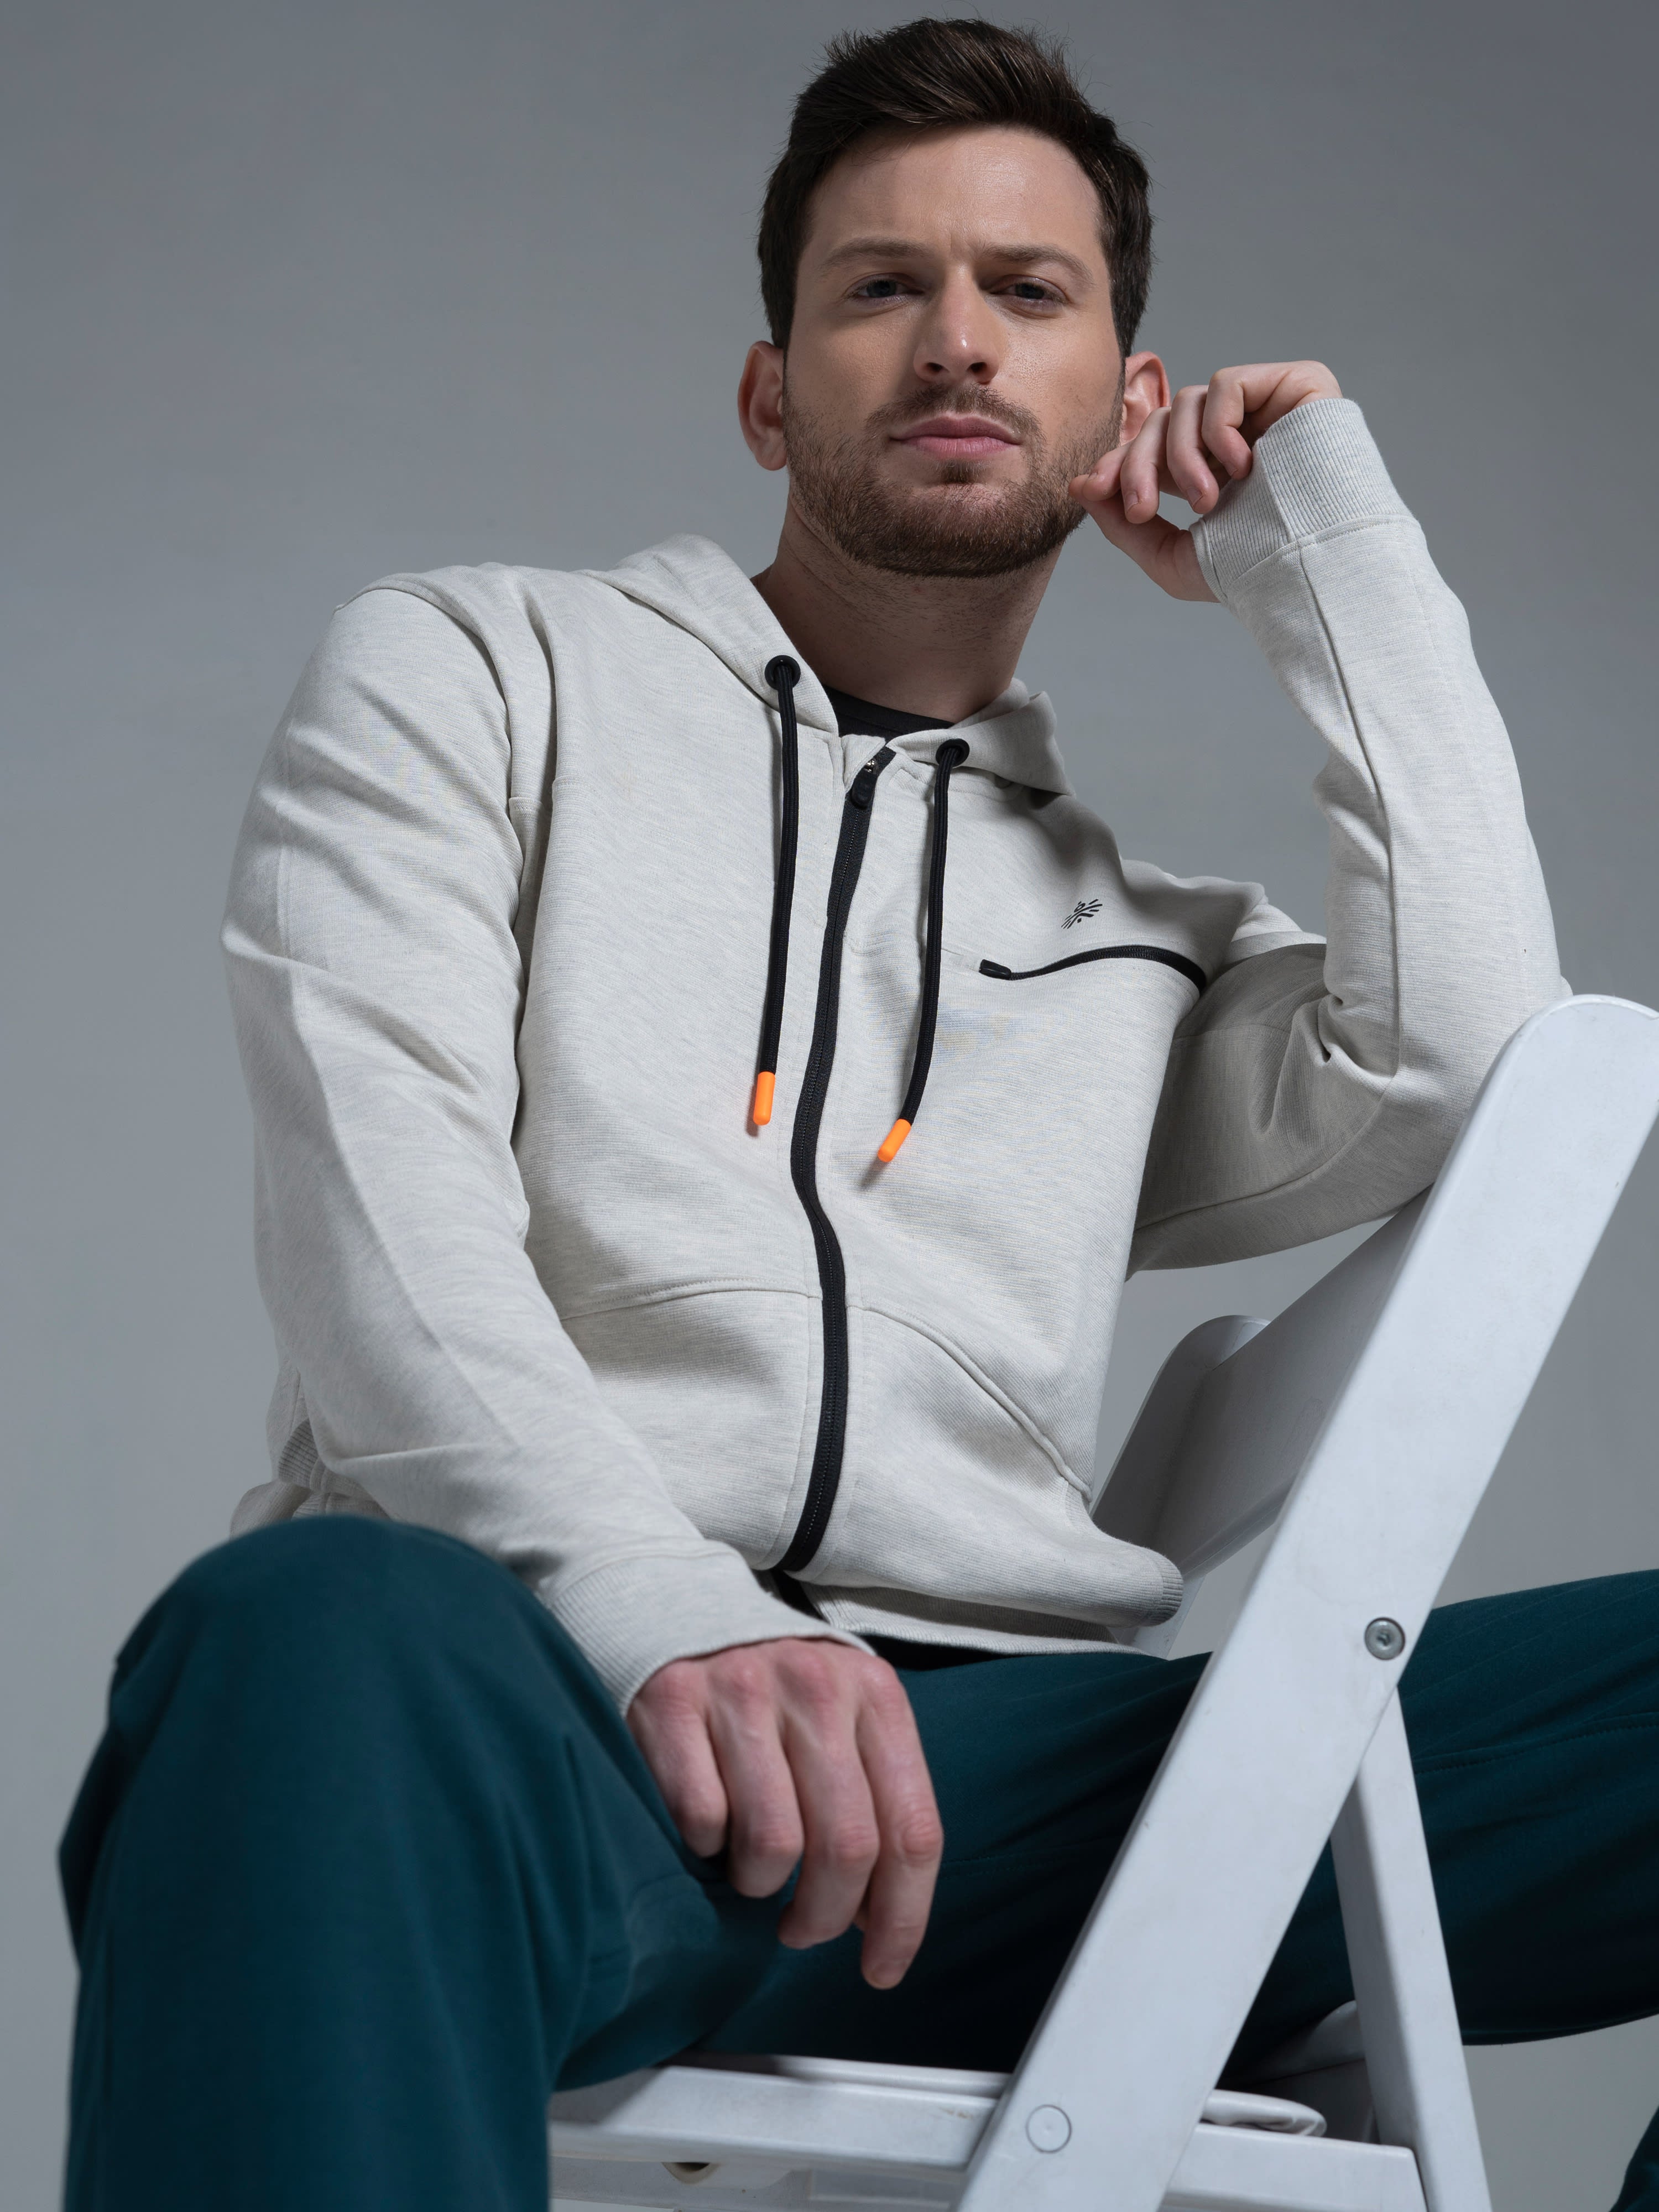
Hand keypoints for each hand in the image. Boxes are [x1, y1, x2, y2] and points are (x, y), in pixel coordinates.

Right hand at [629, 1637, 943, 1988]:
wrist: (673, 1601)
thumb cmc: (770, 1688)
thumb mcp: (841, 1715)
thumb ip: (870, 1797)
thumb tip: (875, 1914)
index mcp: (875, 1695)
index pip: (911, 1829)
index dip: (903, 1918)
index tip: (880, 1968)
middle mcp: (816, 1687)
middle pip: (847, 1846)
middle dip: (823, 1917)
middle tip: (799, 1930)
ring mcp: (742, 1691)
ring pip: (773, 1843)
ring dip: (759, 1885)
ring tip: (749, 1870)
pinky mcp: (673, 1703)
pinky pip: (702, 1820)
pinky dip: (703, 1846)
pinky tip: (706, 1827)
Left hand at [1071, 361, 1341, 601]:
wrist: (1316, 567)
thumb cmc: (1256, 573)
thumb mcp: (1173, 558)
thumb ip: (1126, 525)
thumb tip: (1081, 486)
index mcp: (1214, 473)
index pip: (1152, 448)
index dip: (1117, 463)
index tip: (1091, 488)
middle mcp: (1239, 437)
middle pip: (1161, 423)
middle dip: (1138, 464)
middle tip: (1141, 510)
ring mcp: (1267, 409)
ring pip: (1186, 403)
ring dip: (1181, 456)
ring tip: (1208, 502)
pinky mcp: (1294, 385)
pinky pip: (1226, 384)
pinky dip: (1219, 427)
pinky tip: (1242, 468)